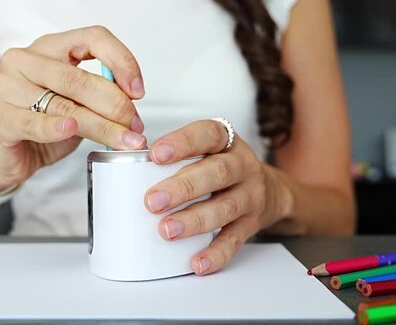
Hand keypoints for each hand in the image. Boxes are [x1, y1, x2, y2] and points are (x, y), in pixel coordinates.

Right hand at [0, 26, 146, 194]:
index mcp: (49, 47)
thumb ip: (100, 96)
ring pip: (63, 105)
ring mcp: (7, 88)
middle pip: (78, 77)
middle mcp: (25, 60)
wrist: (11, 156)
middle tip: (136, 125)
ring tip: (125, 139)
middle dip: (115, 104)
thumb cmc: (46, 123)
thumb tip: (132, 102)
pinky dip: (56, 128)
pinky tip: (71, 129)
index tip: (138, 90)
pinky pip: (33, 122)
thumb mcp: (79, 104)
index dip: (121, 60)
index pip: (92, 38)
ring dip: (101, 125)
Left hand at [144, 120, 276, 274]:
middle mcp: (242, 166)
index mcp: (226, 142)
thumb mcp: (208, 151)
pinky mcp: (251, 225)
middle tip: (152, 201)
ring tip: (167, 230)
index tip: (155, 154)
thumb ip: (176, 156)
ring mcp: (250, 196)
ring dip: (194, 220)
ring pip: (225, 208)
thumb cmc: (222, 169)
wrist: (271, 191)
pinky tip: (197, 262)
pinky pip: (234, 241)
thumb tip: (124, 170)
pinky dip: (215, 254)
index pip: (207, 134)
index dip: (182, 142)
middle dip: (183, 187)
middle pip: (217, 172)